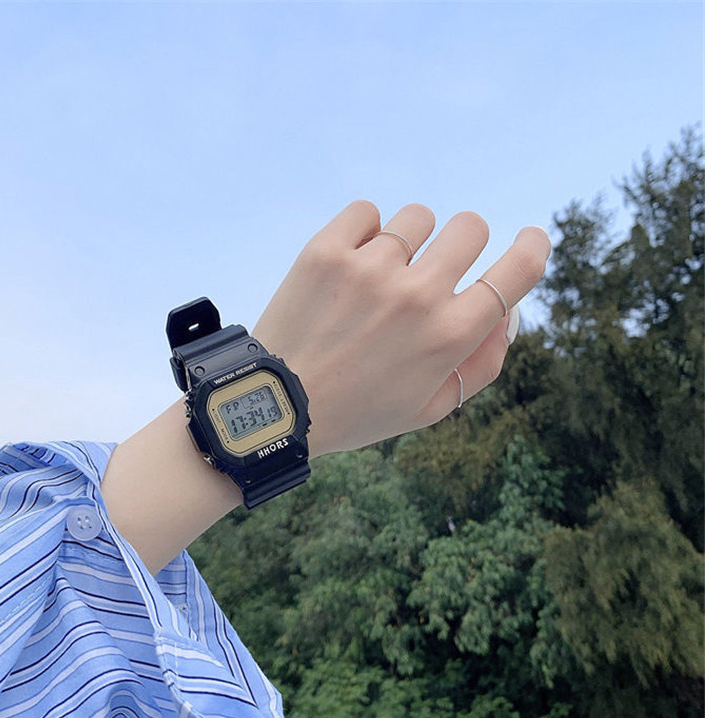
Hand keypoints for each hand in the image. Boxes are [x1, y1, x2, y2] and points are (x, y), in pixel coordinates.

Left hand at [253, 201, 549, 456]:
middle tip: (432, 269)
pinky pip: (367, 211)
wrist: (278, 405)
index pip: (519, 269)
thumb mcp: (431, 406)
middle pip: (470, 227)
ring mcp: (371, 268)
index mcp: (450, 336)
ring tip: (379, 276)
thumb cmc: (359, 411)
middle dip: (462, 244)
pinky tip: (350, 265)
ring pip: (418, 217)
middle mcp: (417, 295)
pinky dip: (364, 232)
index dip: (533, 247)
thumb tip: (507, 313)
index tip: (529, 239)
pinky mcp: (327, 251)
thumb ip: (482, 362)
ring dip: (409, 241)